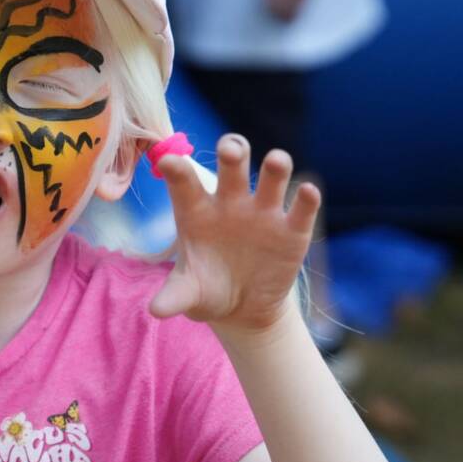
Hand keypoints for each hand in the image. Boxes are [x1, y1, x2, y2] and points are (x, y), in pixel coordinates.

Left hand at [150, 135, 320, 333]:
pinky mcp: (293, 229)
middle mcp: (230, 202)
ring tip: (275, 162)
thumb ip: (174, 296)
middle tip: (231, 150)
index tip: (168, 161)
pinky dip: (306, 198)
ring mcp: (263, 212)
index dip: (177, 169)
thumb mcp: (189, 294)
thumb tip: (155, 311)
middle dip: (233, 151)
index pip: (184, 182)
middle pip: (232, 165)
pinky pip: (302, 208)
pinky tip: (307, 192)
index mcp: (196, 211)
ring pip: (272, 176)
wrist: (243, 310)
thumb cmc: (207, 290)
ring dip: (275, 165)